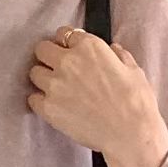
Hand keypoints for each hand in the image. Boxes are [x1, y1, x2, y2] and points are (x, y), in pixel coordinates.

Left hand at [27, 24, 167, 166]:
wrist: (129, 133)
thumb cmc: (135, 101)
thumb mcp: (133, 69)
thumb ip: (118, 55)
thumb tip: (113, 50)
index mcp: (89, 47)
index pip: (65, 33)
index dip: (67, 43)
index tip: (69, 51)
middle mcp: (68, 61)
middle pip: (42, 49)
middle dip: (48, 56)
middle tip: (56, 67)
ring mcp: (55, 85)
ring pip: (34, 73)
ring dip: (43, 78)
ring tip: (54, 88)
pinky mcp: (49, 108)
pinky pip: (32, 99)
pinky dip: (39, 101)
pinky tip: (51, 105)